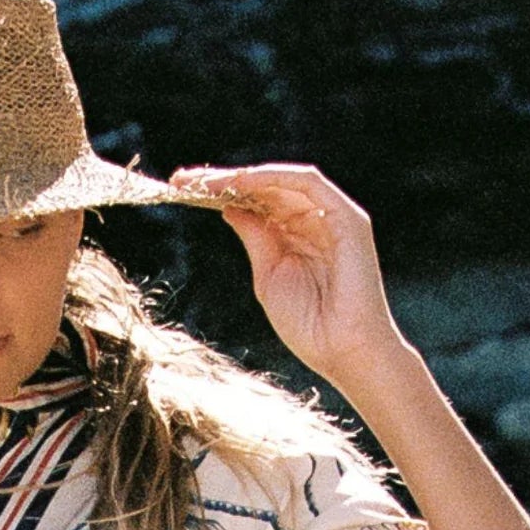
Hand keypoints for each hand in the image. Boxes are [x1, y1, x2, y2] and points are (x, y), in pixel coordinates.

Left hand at [170, 163, 406, 391]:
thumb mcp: (268, 277)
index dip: (222, 194)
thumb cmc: (309, 326)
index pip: (258, 204)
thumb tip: (230, 206)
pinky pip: (308, 184)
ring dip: (244, 177)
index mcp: (297, 237)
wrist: (343, 352)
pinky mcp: (346, 217)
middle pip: (267, 189)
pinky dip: (274, 179)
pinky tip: (242, 182)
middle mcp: (315, 221)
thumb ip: (255, 238)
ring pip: (284, 182)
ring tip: (206, 182)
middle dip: (225, 182)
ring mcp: (332, 217)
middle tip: (183, 179)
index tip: (184, 190)